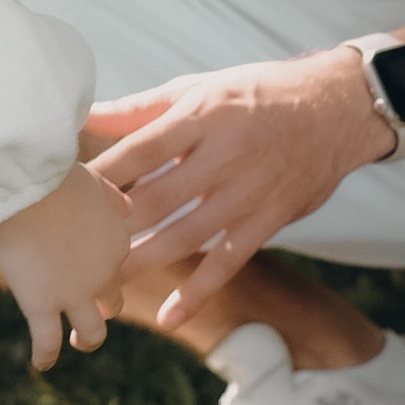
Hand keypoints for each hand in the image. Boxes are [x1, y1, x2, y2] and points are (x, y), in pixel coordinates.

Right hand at [0, 162, 131, 374]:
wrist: (25, 189)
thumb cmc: (54, 176)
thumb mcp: (94, 180)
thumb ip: (113, 197)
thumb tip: (129, 206)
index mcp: (117, 240)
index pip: (115, 259)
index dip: (98, 260)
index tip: (79, 257)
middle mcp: (103, 274)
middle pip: (111, 300)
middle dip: (102, 304)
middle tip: (87, 305)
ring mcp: (74, 295)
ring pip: (92, 333)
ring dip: (86, 340)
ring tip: (76, 341)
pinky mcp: (41, 306)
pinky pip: (46, 342)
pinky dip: (45, 357)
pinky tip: (41, 365)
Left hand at [85, 51, 390, 330]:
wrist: (337, 107)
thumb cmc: (257, 93)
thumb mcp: (201, 88)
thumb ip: (142, 108)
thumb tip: (86, 114)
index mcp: (203, 115)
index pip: (142, 148)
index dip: (105, 173)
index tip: (68, 193)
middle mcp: (225, 155)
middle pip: (159, 196)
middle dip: (116, 224)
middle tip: (75, 246)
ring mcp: (248, 192)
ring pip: (187, 235)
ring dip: (144, 260)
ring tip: (105, 281)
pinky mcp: (268, 220)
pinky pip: (228, 261)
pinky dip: (198, 291)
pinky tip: (168, 315)